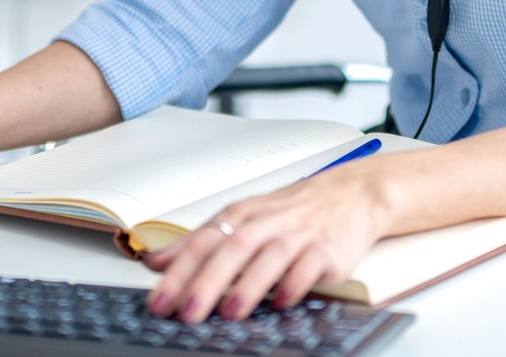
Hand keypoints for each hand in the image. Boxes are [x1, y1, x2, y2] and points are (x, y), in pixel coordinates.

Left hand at [141, 163, 391, 322]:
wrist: (350, 194)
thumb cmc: (291, 210)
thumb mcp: (241, 219)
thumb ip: (198, 242)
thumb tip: (155, 262)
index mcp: (240, 215)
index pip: (202, 242)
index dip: (178, 272)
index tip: (158, 300)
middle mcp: (266, 222)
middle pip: (231, 248)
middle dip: (206, 282)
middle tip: (187, 312)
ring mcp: (297, 234)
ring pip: (269, 256)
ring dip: (248, 285)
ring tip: (231, 312)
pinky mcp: (327, 248)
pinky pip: (309, 266)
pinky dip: (294, 284)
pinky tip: (281, 301)